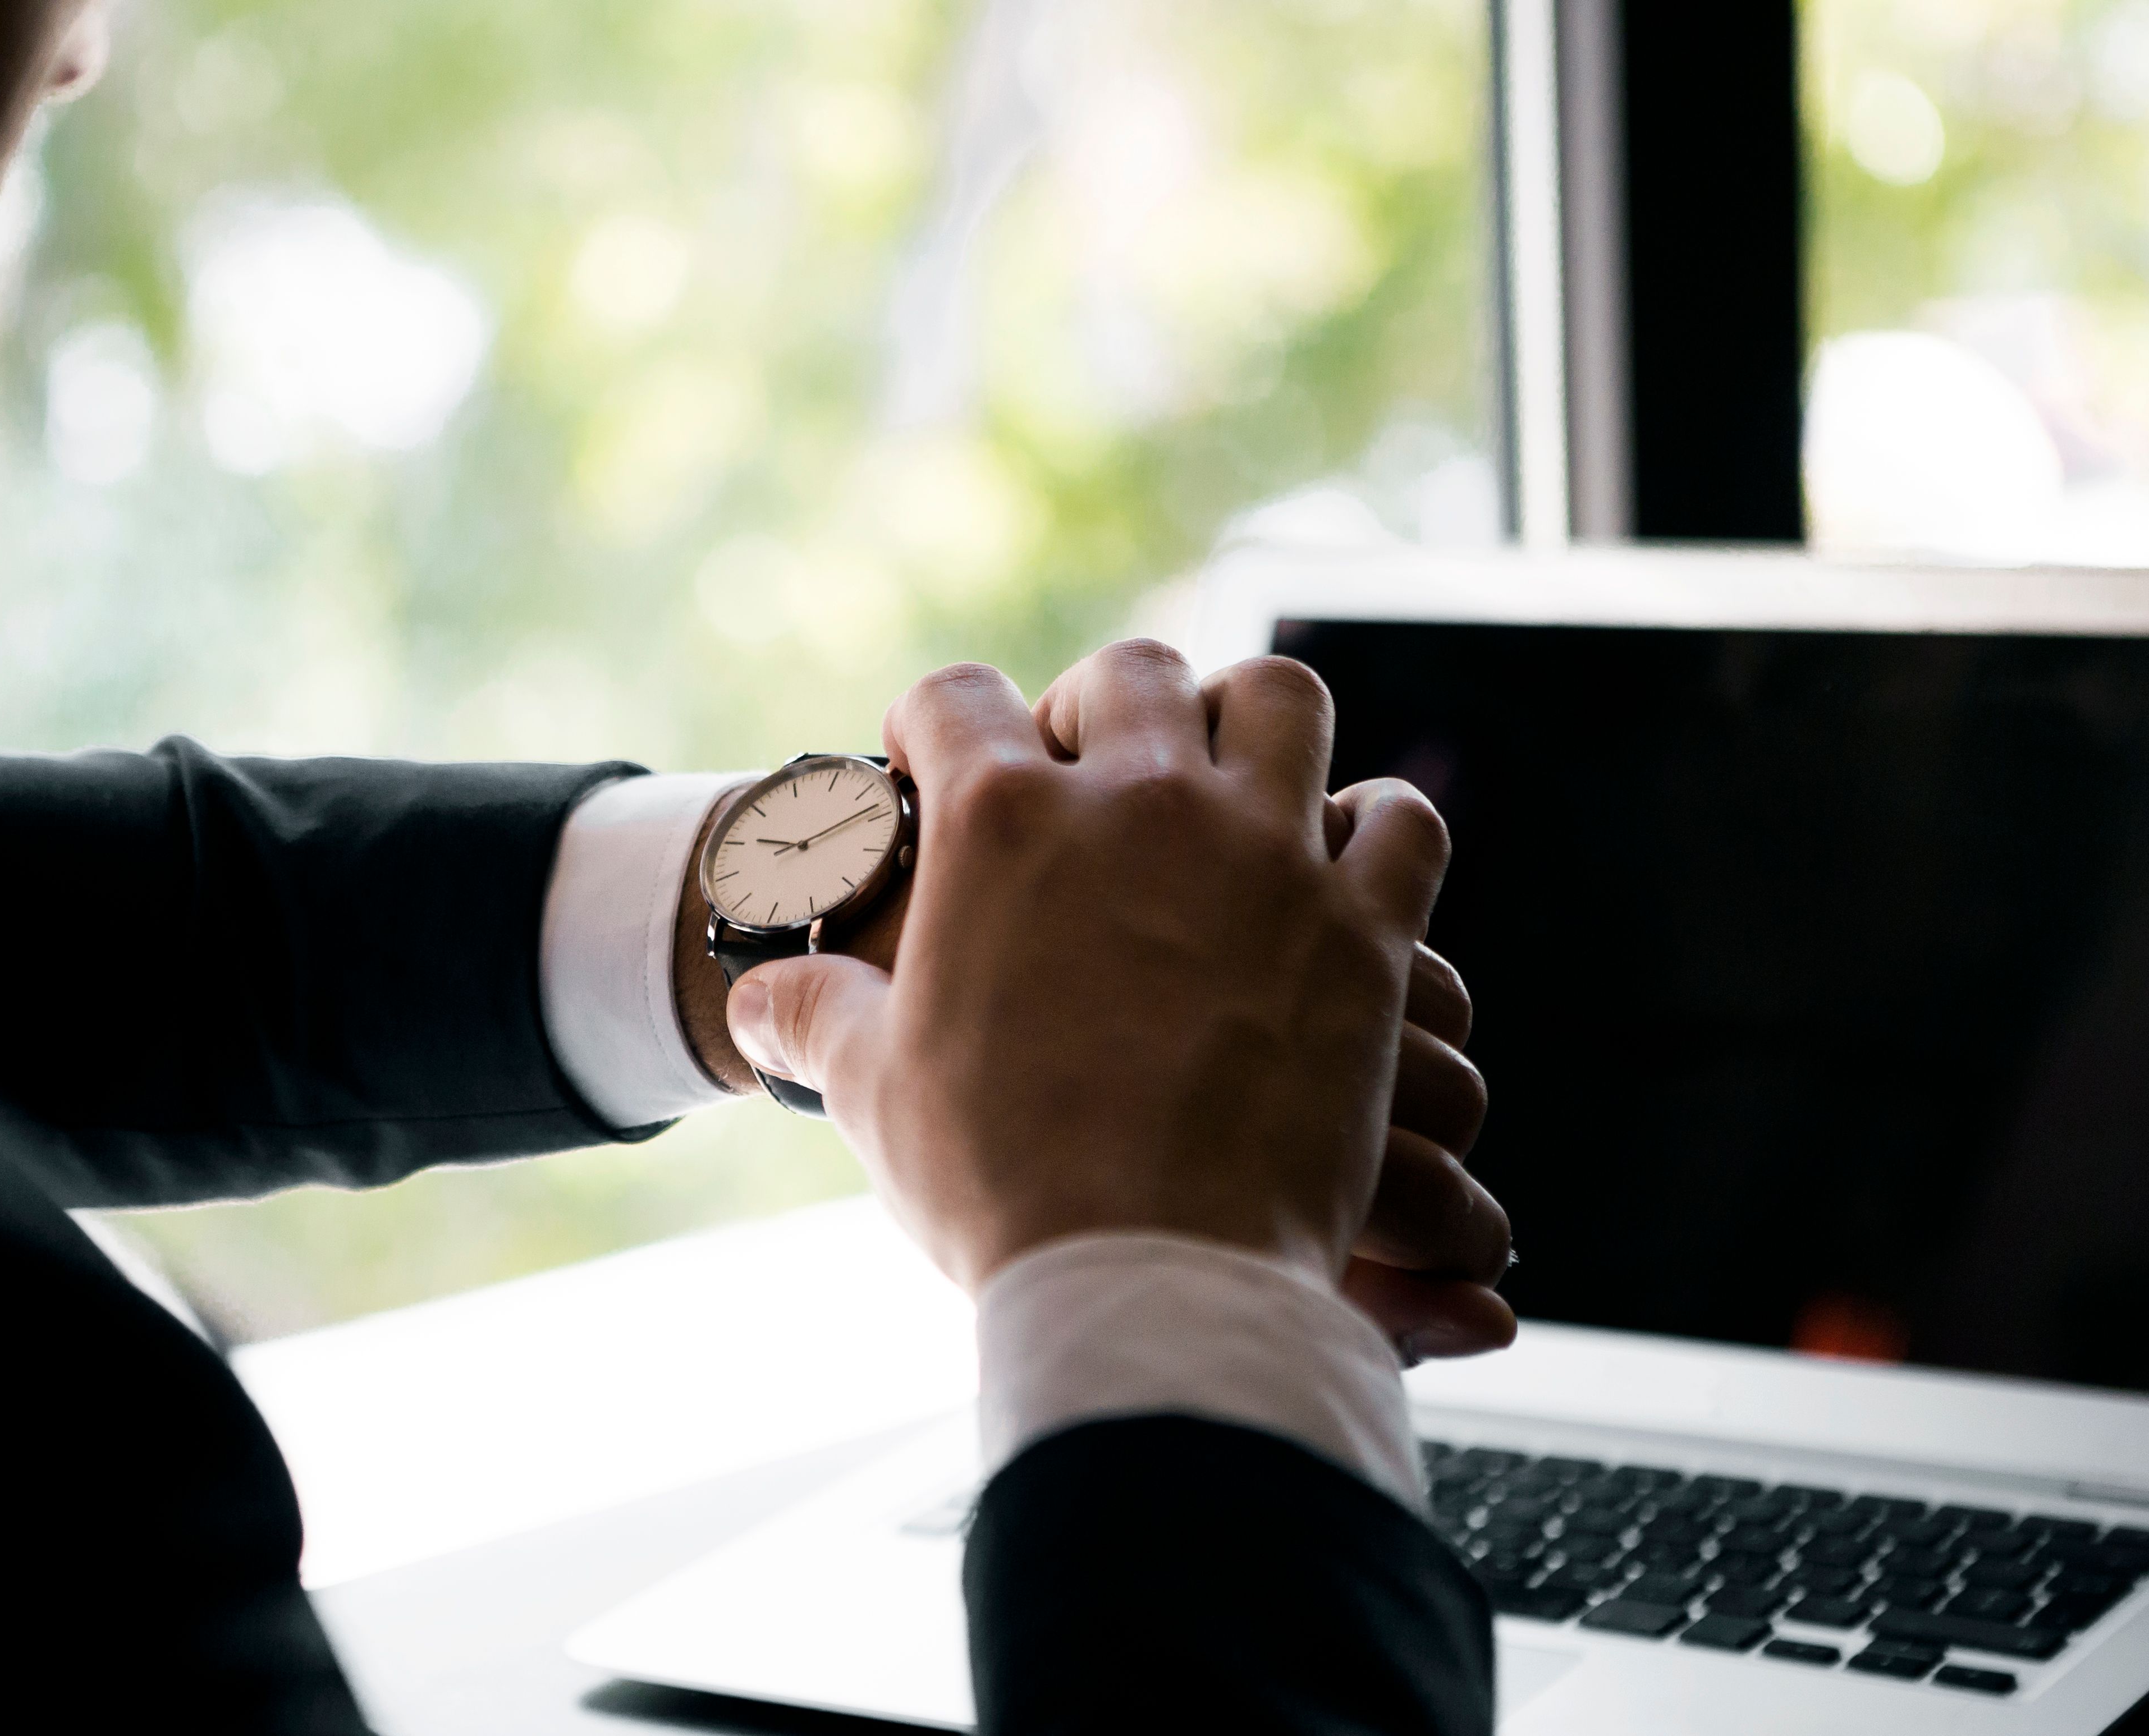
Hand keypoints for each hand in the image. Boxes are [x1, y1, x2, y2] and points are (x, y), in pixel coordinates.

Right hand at [719, 644, 1511, 1352]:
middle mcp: (1139, 804)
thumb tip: (754, 999)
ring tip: (1227, 783)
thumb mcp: (872, 1090)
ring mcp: (1265, 855)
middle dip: (1099, 704)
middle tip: (1090, 775)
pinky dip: (1375, 826)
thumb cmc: (997, 1184)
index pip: (954, 697)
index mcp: (1000, 826)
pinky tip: (1341, 862)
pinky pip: (1401, 818)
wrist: (1148, 1277)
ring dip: (1249, 724)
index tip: (932, 756)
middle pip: (1132, 670)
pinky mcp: (1365, 929)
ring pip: (1279, 697)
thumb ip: (813, 1016)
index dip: (931, 723)